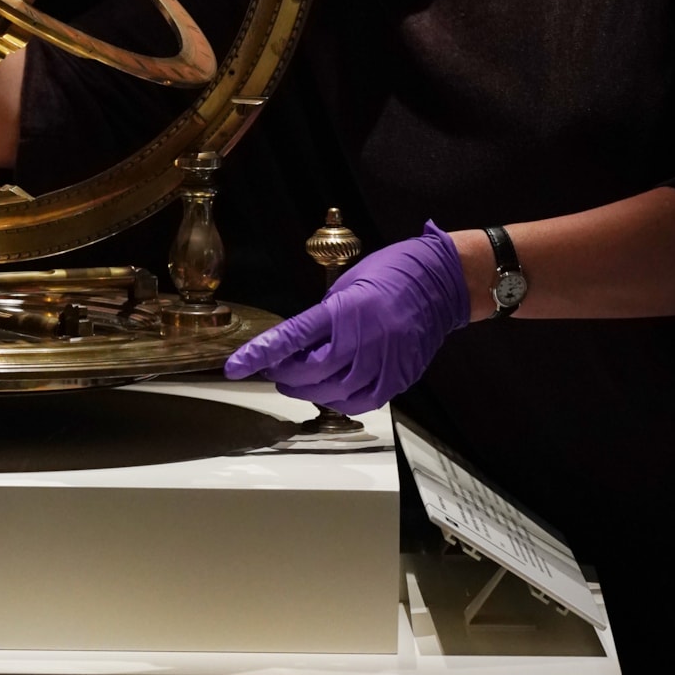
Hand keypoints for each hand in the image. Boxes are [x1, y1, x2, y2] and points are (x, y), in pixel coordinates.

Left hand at [223, 221, 469, 413]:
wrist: (439, 282)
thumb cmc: (390, 273)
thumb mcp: (345, 285)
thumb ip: (322, 318)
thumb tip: (296, 345)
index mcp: (344, 309)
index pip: (292, 337)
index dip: (260, 353)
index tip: (235, 368)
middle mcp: (363, 339)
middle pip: (310, 372)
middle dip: (285, 373)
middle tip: (275, 369)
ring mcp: (383, 361)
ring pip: (333, 392)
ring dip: (308, 390)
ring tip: (299, 381)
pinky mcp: (399, 376)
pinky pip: (362, 401)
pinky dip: (340, 401)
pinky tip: (331, 391)